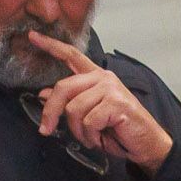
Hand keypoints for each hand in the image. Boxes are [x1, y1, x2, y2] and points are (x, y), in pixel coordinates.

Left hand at [24, 33, 173, 171]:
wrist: (148, 144)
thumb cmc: (120, 130)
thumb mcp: (89, 115)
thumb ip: (69, 102)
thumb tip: (43, 94)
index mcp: (96, 77)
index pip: (71, 55)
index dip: (51, 46)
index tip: (32, 36)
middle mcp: (103, 78)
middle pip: (63, 88)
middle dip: (51, 111)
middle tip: (46, 129)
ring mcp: (111, 89)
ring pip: (74, 109)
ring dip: (78, 131)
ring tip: (90, 137)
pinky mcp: (116, 103)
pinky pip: (89, 121)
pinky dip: (91, 136)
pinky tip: (100, 139)